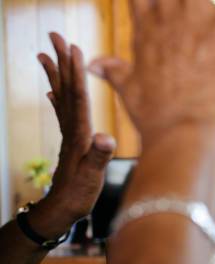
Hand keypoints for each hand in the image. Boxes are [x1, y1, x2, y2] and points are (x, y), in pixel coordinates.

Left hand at [33, 33, 114, 238]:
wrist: (61, 210)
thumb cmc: (79, 195)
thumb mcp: (93, 177)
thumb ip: (99, 157)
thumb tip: (105, 138)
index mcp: (79, 134)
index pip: (78, 97)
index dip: (76, 72)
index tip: (73, 48)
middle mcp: (71, 130)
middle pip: (66, 89)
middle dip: (61, 62)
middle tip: (54, 36)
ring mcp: (68, 135)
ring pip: (61, 98)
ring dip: (55, 75)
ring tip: (44, 54)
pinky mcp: (69, 143)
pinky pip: (62, 114)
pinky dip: (56, 99)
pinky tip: (51, 93)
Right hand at [89, 0, 214, 151]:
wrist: (182, 133)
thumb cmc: (155, 115)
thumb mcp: (128, 89)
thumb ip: (113, 70)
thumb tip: (91, 64)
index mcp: (146, 26)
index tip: (159, 7)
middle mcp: (169, 16)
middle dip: (182, 1)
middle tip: (188, 13)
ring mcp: (197, 21)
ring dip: (207, 0)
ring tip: (211, 13)